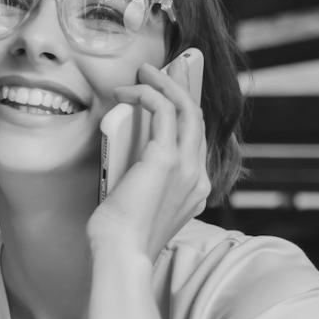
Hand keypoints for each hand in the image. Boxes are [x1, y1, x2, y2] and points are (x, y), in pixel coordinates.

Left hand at [87, 52, 209, 261]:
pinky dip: (147, 94)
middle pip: (198, 118)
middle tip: (170, 65)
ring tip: (145, 71)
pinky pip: (163, 111)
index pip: (196, 140)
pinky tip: (128, 91)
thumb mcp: (139, 205)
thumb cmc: (121, 236)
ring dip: (166, 83)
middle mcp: (197, 176)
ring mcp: (186, 167)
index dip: (186, 112)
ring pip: (186, 108)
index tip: (174, 90)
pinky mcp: (165, 159)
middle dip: (185, 86)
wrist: (121, 253)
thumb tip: (129, 160)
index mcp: (194, 189)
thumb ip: (143, 182)